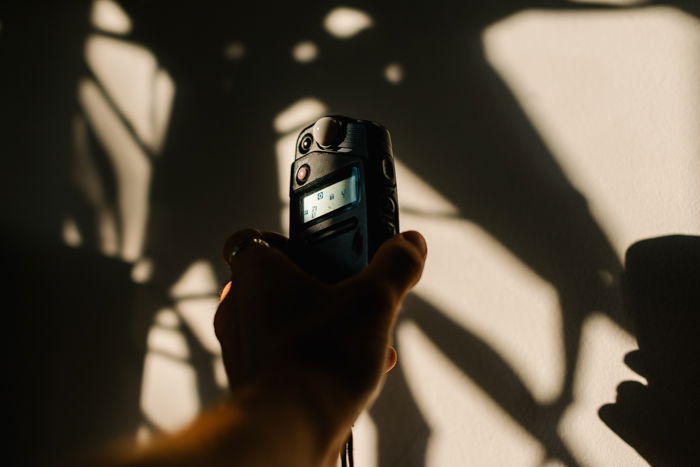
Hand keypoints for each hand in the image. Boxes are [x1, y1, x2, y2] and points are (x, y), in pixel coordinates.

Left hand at [215, 229, 426, 453]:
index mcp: (257, 273)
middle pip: (276, 281)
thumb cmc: (317, 360)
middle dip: (318, 287)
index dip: (285, 238)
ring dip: (322, 322)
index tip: (316, 246)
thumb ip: (395, 266)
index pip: (252, 237)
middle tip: (350, 292)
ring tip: (360, 335)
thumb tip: (410, 244)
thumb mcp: (375, 301)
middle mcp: (239, 306)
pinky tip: (351, 367)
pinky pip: (284, 355)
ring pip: (283, 321)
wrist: (291, 430)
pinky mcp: (252, 379)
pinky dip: (314, 354)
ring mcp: (242, 346)